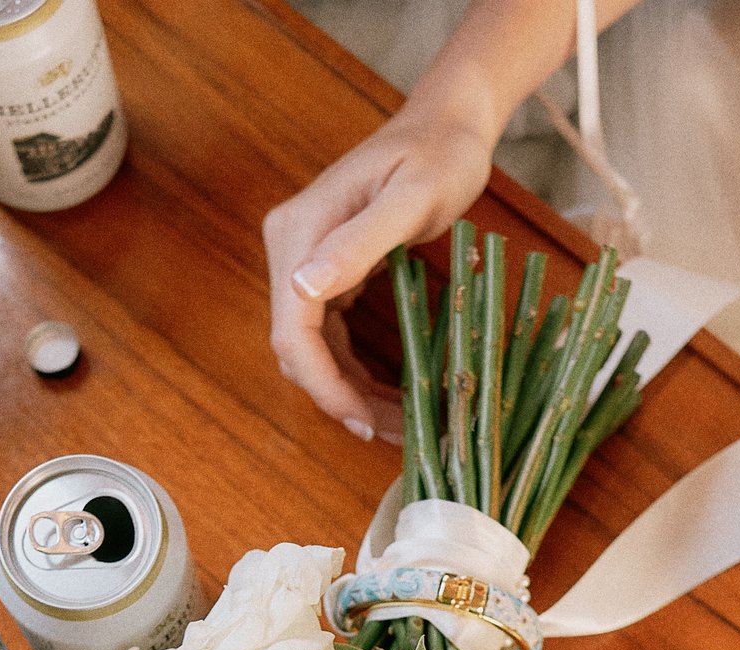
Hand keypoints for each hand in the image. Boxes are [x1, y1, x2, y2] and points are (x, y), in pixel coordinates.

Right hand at [264, 98, 499, 440]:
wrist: (448, 126)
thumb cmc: (439, 155)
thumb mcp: (409, 199)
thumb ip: (358, 243)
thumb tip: (304, 289)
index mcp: (300, 233)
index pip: (291, 329)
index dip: (322, 384)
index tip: (361, 422)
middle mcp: (292, 250)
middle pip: (298, 348)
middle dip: (340, 398)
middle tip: (393, 434)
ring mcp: (308, 262)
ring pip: (316, 349)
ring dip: (350, 391)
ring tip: (399, 423)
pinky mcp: (330, 271)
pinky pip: (334, 336)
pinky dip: (357, 370)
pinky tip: (391, 394)